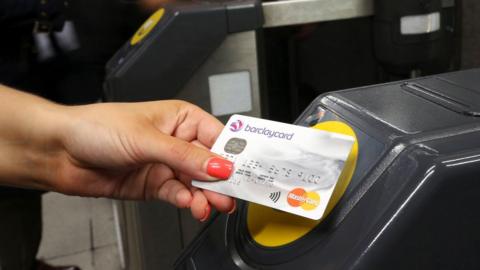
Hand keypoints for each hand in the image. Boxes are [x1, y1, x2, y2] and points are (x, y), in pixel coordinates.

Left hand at [0, 86, 234, 220]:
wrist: (60, 152)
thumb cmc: (96, 128)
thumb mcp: (147, 139)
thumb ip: (185, 156)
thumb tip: (219, 166)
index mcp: (180, 119)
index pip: (217, 137)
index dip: (232, 154)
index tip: (245, 171)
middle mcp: (176, 141)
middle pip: (210, 164)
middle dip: (221, 180)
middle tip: (232, 194)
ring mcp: (165, 164)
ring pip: (196, 183)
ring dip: (205, 195)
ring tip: (211, 205)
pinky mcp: (154, 184)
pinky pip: (178, 194)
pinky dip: (185, 201)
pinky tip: (189, 204)